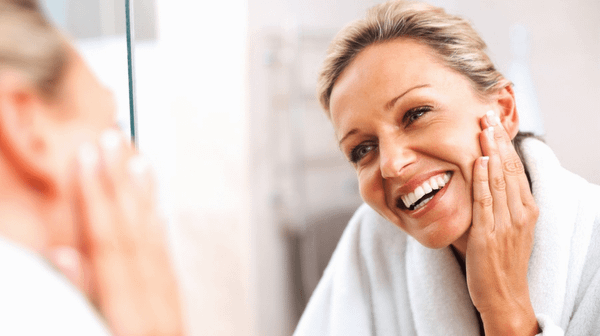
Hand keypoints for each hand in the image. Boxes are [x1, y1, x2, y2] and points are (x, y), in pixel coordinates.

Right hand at [52, 130, 183, 335]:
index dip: (96, 193)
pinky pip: (167, 257)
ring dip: (145, 195)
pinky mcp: (175, 306)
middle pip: (134, 228)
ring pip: (155, 237)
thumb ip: (81, 297)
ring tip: (138, 160)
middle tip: (112, 140)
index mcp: (128, 311)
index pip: (108, 239)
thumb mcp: (94, 334)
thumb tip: (65, 254)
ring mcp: (169, 301)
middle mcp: (153, 299)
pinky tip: (158, 209)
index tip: (87, 156)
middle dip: (120, 180)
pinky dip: (160, 228)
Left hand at [466, 111, 539, 334]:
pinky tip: (481, 161)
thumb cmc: (501, 262)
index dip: (505, 144)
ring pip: (500, 180)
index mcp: (526, 210)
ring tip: (484, 127)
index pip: (515, 169)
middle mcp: (520, 214)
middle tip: (488, 114)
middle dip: (498, 139)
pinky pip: (486, 202)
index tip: (494, 123)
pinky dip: (484, 179)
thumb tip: (485, 177)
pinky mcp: (489, 236)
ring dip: (492, 151)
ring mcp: (506, 225)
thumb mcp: (507, 228)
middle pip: (510, 169)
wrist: (505, 296)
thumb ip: (499, 203)